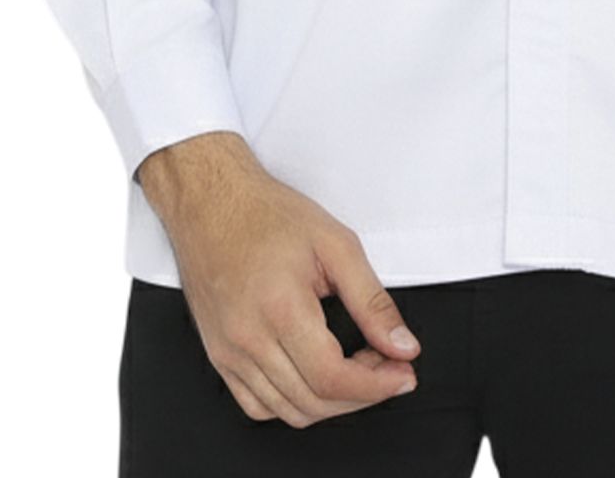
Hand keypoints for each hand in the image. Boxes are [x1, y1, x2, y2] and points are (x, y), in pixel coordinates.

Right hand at [138, 131, 422, 426]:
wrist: (210, 203)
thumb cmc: (267, 215)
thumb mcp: (335, 244)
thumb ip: (372, 300)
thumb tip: (402, 346)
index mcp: (281, 308)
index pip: (333, 378)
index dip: (377, 386)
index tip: (403, 375)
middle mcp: (249, 339)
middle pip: (314, 402)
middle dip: (363, 393)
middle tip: (387, 364)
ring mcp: (229, 353)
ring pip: (289, 411)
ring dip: (332, 402)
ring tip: (356, 368)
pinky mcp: (219, 357)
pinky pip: (258, 407)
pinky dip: (294, 405)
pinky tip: (315, 378)